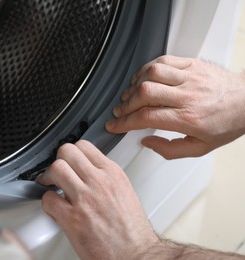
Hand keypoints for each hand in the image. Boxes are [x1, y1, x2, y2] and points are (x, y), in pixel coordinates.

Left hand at [36, 140, 158, 259]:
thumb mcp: (124, 191)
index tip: (69, 161)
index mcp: (112, 173)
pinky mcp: (73, 218)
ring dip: (49, 178)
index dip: (71, 153)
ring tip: (52, 188)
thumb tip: (87, 171)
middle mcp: (99, 182)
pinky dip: (47, 203)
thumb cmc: (131, 230)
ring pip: (56, 169)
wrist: (135, 254)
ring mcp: (85, 198)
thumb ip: (104, 177)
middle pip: (67, 152)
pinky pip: (48, 199)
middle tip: (57, 173)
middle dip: (58, 161)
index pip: (84, 145)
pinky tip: (55, 208)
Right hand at [106, 55, 244, 158]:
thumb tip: (146, 142)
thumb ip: (170, 150)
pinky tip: (142, 78)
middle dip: (126, 104)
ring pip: (152, 74)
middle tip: (119, 111)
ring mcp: (189, 77)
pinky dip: (146, 69)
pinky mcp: (191, 64)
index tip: (114, 125)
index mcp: (189, 118)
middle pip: (145, 94)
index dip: (125, 122)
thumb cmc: (225, 123)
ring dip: (134, 85)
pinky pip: (162, 61)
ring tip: (129, 95)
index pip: (147, 117)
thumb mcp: (199, 148)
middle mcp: (187, 95)